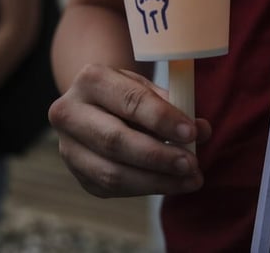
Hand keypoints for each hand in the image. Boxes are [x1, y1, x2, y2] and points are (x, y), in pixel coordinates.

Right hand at [48, 63, 210, 197]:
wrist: (95, 106)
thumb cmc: (127, 94)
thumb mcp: (147, 88)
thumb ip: (173, 107)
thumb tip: (201, 131)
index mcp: (90, 80)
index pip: (129, 101)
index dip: (162, 119)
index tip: (191, 132)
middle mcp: (69, 113)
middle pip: (115, 141)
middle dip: (158, 156)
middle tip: (191, 163)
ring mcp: (68, 147)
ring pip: (112, 173)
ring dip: (156, 180)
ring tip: (190, 179)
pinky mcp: (77, 174)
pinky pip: (112, 188)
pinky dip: (146, 188)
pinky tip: (172, 184)